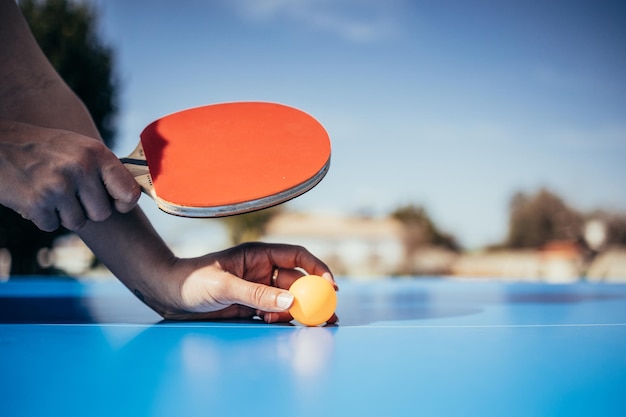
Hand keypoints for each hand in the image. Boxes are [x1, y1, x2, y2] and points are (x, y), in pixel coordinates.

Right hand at [0, 120, 140, 230]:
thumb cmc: (40, 147)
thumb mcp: (77, 147)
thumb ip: (102, 168)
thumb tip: (131, 194)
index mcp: (96, 153)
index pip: (129, 192)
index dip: (124, 204)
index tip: (116, 204)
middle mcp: (81, 168)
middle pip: (102, 213)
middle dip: (86, 209)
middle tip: (68, 194)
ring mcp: (58, 186)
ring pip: (78, 222)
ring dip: (63, 214)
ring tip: (49, 193)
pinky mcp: (37, 202)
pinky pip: (51, 225)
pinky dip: (42, 217)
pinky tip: (33, 197)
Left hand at [162, 242, 337, 323]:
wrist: (168, 296)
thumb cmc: (192, 281)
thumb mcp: (224, 286)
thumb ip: (257, 294)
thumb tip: (291, 301)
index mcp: (259, 254)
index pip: (297, 256)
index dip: (317, 269)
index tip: (331, 286)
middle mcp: (262, 271)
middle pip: (298, 282)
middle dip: (314, 297)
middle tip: (329, 314)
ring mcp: (257, 290)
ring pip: (288, 300)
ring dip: (298, 312)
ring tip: (303, 324)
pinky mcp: (250, 307)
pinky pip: (274, 313)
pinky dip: (282, 320)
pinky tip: (279, 326)